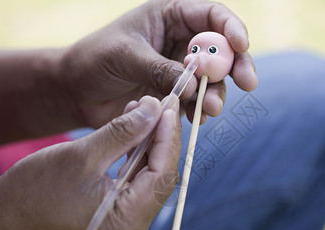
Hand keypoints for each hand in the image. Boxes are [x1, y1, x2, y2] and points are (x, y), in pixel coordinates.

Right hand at [0, 96, 180, 229]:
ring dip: (148, 144)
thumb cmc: (34, 192)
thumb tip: (155, 109)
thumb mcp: (82, 156)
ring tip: (145, 111)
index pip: (162, 174)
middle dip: (161, 139)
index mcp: (126, 223)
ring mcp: (126, 226)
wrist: (3, 220)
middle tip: (161, 105)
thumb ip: (124, 132)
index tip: (168, 107)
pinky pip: (136, 183)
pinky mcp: (118, 217)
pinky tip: (134, 131)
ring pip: (150, 178)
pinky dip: (135, 157)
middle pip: (160, 177)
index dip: (168, 138)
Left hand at [60, 0, 256, 127]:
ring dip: (217, 93)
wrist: (76, 92)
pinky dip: (199, 110)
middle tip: (248, 82)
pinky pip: (196, 101)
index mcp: (170, 16)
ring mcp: (180, 70)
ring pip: (212, 79)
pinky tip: (196, 119)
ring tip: (211, 109)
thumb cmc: (95, 60)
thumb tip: (194, 88)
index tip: (242, 46)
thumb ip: (160, 69)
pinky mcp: (175, 94)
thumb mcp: (126, 56)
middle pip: (222, 49)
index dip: (231, 28)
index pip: (211, 15)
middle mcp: (180, 41)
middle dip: (237, 65)